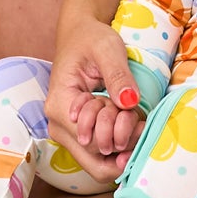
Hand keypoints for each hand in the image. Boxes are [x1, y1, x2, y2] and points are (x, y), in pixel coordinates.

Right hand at [44, 17, 140, 180]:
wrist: (80, 35)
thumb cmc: (91, 39)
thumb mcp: (107, 49)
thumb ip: (118, 75)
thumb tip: (129, 102)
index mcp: (59, 105)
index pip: (91, 142)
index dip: (117, 133)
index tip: (129, 109)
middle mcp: (58, 126)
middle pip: (95, 161)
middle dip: (123, 145)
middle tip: (138, 119)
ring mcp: (67, 133)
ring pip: (99, 162)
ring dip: (123, 145)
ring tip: (133, 116)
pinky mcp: (78, 133)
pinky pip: (100, 154)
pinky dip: (120, 145)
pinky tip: (130, 122)